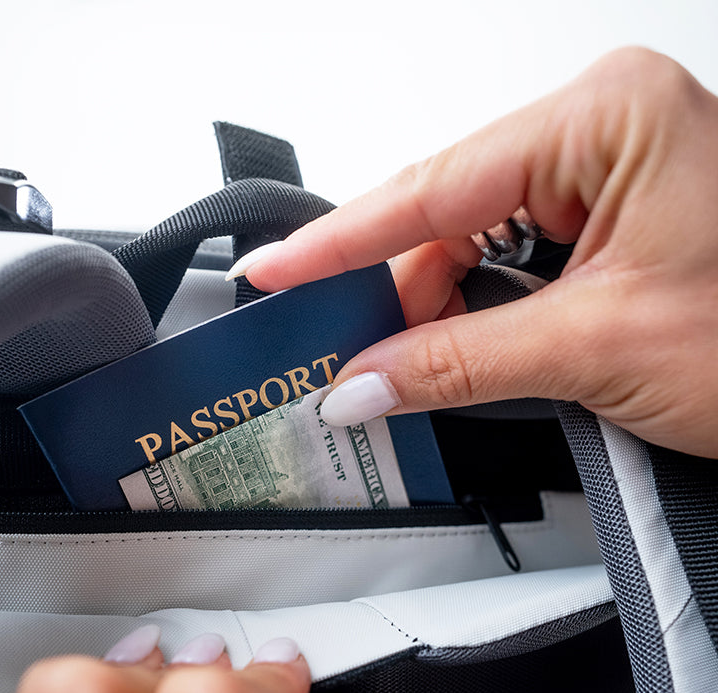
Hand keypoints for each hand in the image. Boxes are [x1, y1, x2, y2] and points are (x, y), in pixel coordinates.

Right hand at [236, 47, 717, 458]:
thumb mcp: (595, 349)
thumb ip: (457, 362)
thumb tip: (361, 380)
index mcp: (609, 118)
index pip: (434, 186)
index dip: (341, 241)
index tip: (274, 272)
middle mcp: (605, 131)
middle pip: (447, 213)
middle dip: (388, 290)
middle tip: (329, 353)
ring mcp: (609, 173)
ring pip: (473, 241)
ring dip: (428, 309)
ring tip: (384, 366)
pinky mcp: (612, 221)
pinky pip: (509, 259)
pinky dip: (469, 312)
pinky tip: (439, 350)